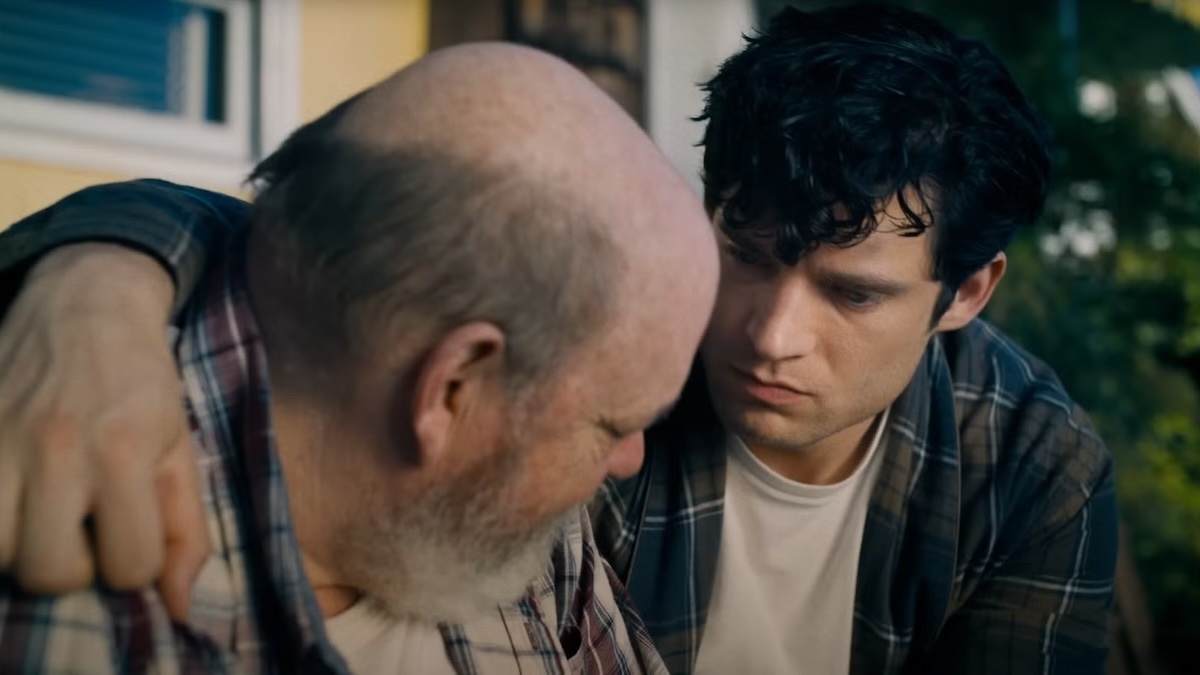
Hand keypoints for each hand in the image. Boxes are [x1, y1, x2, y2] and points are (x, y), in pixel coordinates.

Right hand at [0, 244, 209, 619]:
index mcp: (123, 450)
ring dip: (18, 547)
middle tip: (79, 528)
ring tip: (39, 515)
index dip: (132, 564)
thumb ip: (187, 528)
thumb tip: (179, 603)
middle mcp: (56, 446)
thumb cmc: (141, 383)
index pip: (127, 566)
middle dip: (71, 564)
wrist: (85, 303)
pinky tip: (12, 496)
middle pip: (49, 571)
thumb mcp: (179, 447)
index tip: (129, 533)